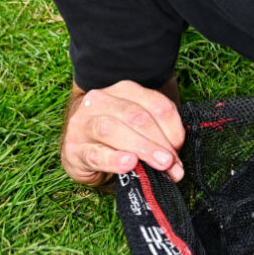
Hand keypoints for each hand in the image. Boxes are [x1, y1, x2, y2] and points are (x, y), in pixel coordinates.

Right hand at [62, 80, 184, 185]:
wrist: (78, 148)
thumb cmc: (116, 138)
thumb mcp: (138, 129)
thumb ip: (158, 137)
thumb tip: (176, 163)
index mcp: (124, 90)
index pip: (156, 104)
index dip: (173, 127)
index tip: (180, 148)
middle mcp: (102, 100)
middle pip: (137, 117)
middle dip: (159, 141)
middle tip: (172, 162)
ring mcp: (84, 123)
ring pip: (114, 130)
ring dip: (143, 148)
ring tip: (160, 164)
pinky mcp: (73, 148)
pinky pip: (95, 153)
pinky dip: (114, 159)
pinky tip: (128, 164)